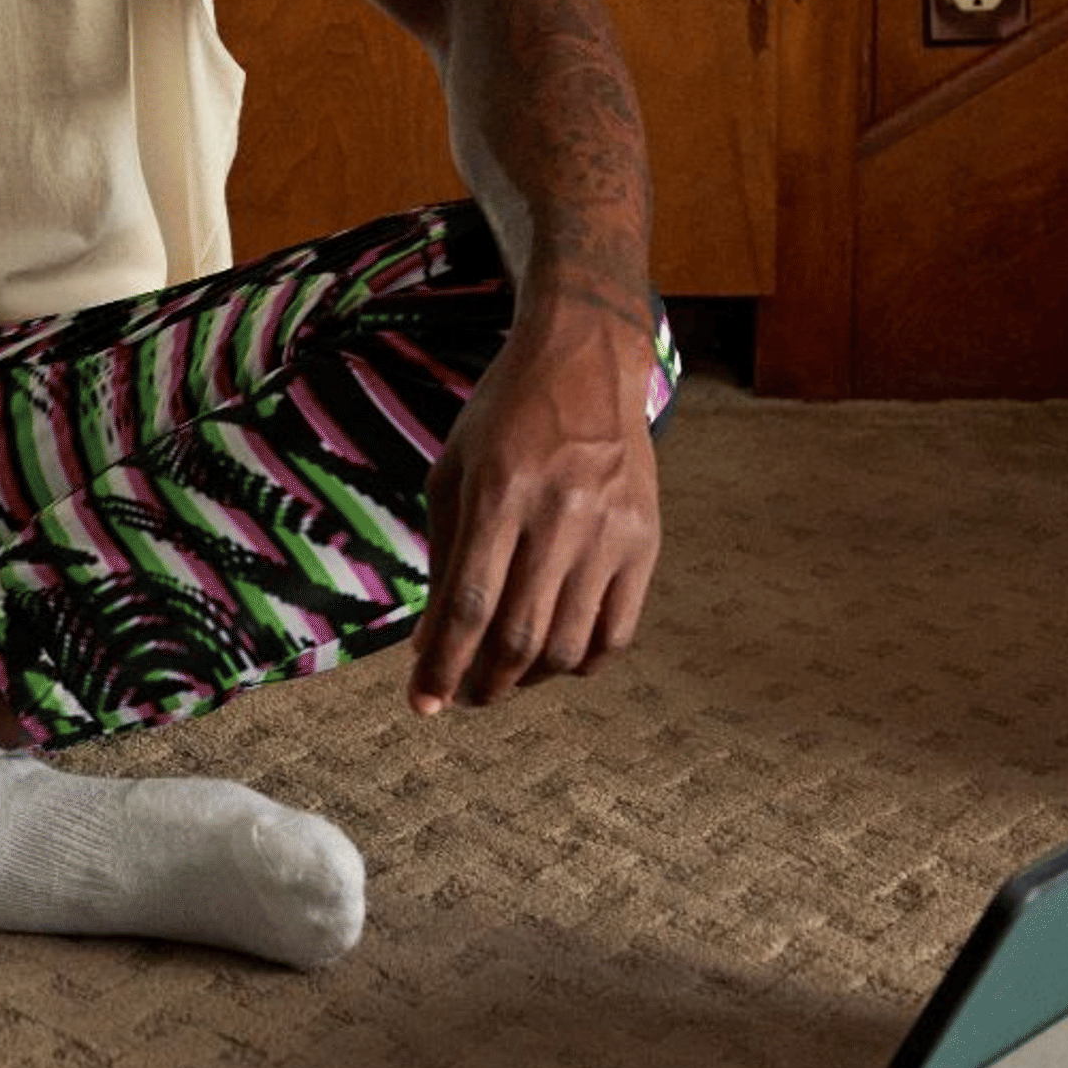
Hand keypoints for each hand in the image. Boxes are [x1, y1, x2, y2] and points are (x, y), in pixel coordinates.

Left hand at [407, 306, 662, 712]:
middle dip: (483, 684)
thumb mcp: (454, 472)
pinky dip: (582, 663)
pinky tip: (554, 659)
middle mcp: (561, 516)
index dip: (442, 666)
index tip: (421, 704)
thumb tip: (430, 645)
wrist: (586, 362)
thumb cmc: (504, 416)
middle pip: (520, 637)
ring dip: (528, 680)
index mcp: (501, 493)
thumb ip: (444, 558)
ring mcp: (611, 532)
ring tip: (503, 680)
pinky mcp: (646, 541)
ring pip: (569, 644)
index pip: (469, 606)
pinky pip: (618, 631)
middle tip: (461, 698)